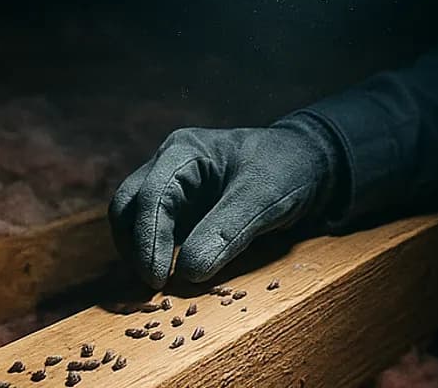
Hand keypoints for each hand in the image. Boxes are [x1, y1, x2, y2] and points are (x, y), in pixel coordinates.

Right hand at [108, 119, 340, 288]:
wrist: (308, 164)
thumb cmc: (286, 169)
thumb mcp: (262, 197)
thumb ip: (226, 230)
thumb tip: (187, 272)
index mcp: (185, 151)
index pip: (150, 196)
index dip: (148, 239)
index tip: (158, 278)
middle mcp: (170, 165)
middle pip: (129, 207)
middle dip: (136, 247)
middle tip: (153, 286)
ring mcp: (173, 187)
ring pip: (135, 221)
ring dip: (141, 253)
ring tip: (161, 285)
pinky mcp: (181, 209)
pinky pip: (156, 232)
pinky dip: (156, 254)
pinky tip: (170, 276)